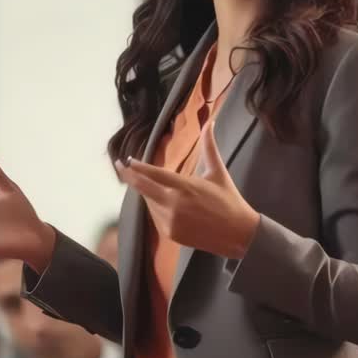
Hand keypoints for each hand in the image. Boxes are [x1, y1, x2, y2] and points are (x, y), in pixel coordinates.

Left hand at [115, 120, 260, 258]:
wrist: (238, 233)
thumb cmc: (228, 199)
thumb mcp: (218, 172)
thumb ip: (209, 147)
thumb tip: (210, 122)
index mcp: (186, 186)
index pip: (155, 174)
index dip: (138, 167)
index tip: (128, 160)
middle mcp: (175, 204)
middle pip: (143, 188)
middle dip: (128, 176)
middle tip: (119, 166)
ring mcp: (171, 221)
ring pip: (148, 202)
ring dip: (146, 192)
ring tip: (151, 185)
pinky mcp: (170, 234)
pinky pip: (155, 217)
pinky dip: (155, 207)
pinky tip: (163, 203)